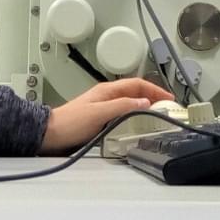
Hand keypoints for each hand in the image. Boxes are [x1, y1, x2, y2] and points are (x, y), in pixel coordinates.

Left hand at [40, 77, 174, 154]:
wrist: (50, 134)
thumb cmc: (70, 122)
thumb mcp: (99, 113)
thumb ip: (122, 106)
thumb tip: (144, 102)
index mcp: (107, 90)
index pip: (137, 84)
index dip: (155, 90)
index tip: (168, 98)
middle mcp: (106, 96)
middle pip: (135, 92)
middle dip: (153, 97)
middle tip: (166, 107)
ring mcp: (103, 107)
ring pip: (130, 103)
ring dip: (144, 107)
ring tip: (156, 115)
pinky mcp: (100, 118)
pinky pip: (123, 113)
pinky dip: (134, 116)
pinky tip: (137, 125)